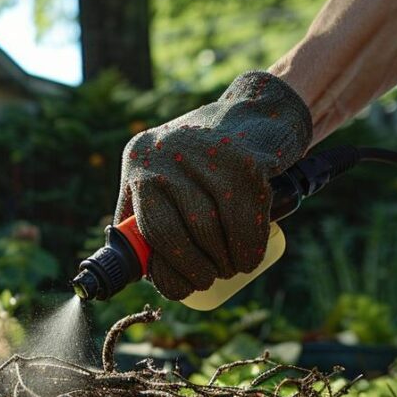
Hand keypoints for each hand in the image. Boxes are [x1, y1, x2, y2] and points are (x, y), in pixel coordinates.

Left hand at [115, 71, 312, 299]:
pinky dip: (249, 247)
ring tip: (233, 267)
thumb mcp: (166, 175)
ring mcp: (201, 154)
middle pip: (170, 234)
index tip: (179, 286)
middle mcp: (162, 154)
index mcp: (138, 162)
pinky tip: (251, 257)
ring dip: (224, 262)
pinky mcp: (241, 158)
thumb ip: (147, 211)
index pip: (138, 231)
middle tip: (211, 278)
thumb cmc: (209, 160)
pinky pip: (242, 219)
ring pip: (207, 230)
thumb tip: (138, 270)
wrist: (258, 110)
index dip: (160, 269)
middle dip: (193, 269)